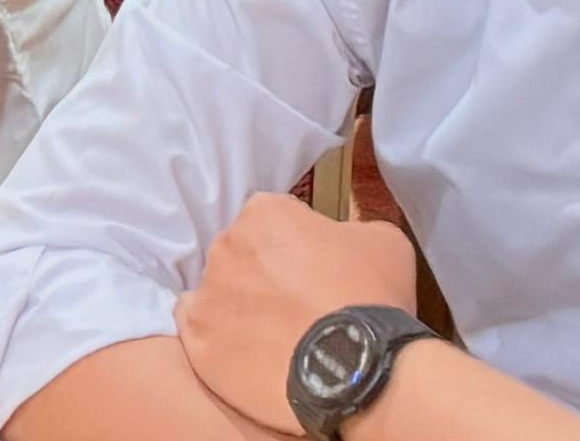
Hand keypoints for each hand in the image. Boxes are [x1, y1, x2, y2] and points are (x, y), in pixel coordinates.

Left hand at [176, 194, 418, 434]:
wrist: (355, 367)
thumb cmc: (371, 296)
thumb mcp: (382, 239)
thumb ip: (349, 228)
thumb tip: (338, 240)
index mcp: (266, 211)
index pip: (273, 220)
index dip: (295, 245)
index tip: (312, 270)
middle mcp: (227, 243)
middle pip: (242, 254)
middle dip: (263, 274)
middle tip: (295, 304)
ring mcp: (208, 291)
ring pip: (220, 292)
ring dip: (240, 306)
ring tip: (274, 335)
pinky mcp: (197, 339)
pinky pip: (198, 329)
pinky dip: (218, 337)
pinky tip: (247, 351)